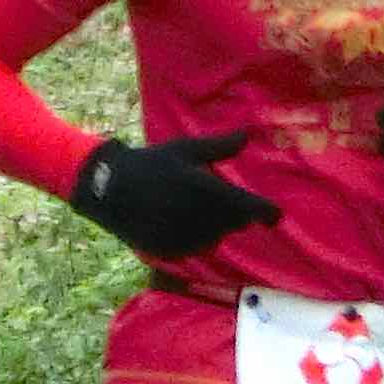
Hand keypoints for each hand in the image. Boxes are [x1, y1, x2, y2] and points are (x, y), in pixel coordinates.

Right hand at [70, 131, 284, 261]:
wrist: (108, 188)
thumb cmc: (152, 163)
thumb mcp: (185, 149)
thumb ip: (220, 147)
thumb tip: (249, 135)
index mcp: (203, 188)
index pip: (246, 206)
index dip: (266, 212)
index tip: (275, 216)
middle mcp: (194, 215)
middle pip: (233, 224)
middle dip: (236, 214)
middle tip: (228, 204)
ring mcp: (179, 235)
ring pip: (215, 238)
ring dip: (216, 227)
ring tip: (200, 211)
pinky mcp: (166, 249)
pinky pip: (194, 248)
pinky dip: (196, 239)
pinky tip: (184, 224)